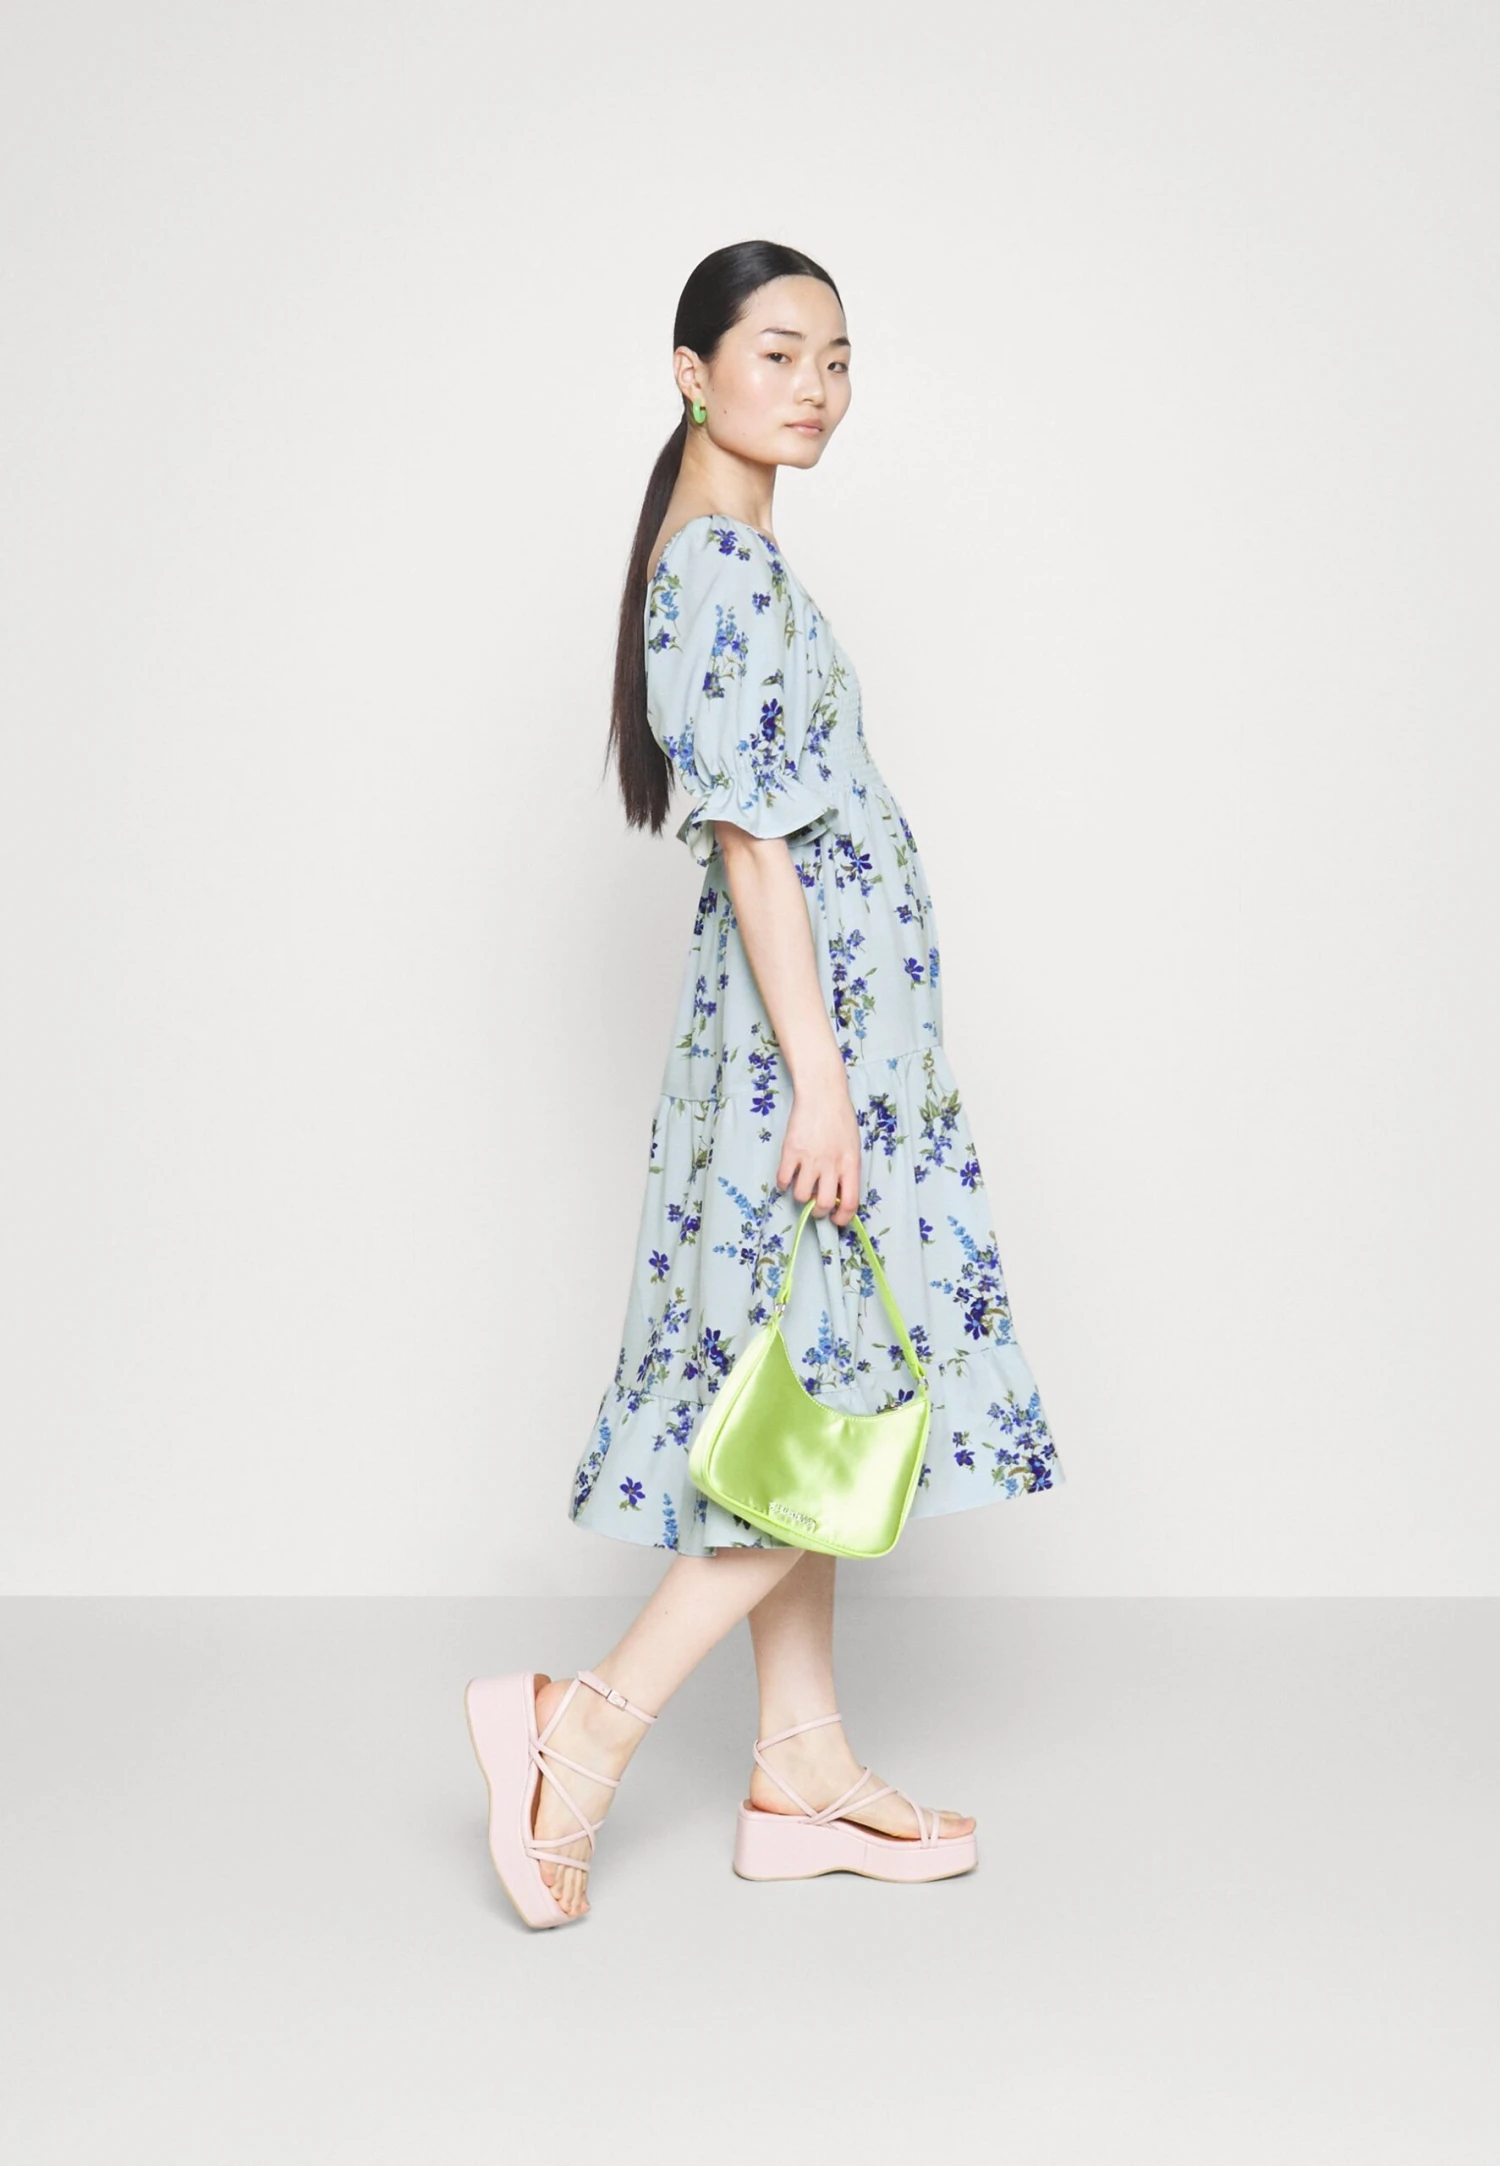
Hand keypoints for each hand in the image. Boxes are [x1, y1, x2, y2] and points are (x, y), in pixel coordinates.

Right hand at [777, 1073, 861, 1227]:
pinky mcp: (790, 1151)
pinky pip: (783, 1180)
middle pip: (823, 1205)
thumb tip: (838, 1196)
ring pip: (801, 1196)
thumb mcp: (852, 1147)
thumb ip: (847, 1171)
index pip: (850, 1203)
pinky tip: (788, 1177)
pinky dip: (784, 1184)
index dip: (842, 1218)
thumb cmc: (840, 1119)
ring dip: (801, 1198)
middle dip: (819, 1213)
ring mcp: (810, 1159)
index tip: (836, 1220)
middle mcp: (831, 1165)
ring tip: (802, 1187)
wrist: (822, 1094)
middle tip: (816, 1207)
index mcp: (851, 1165)